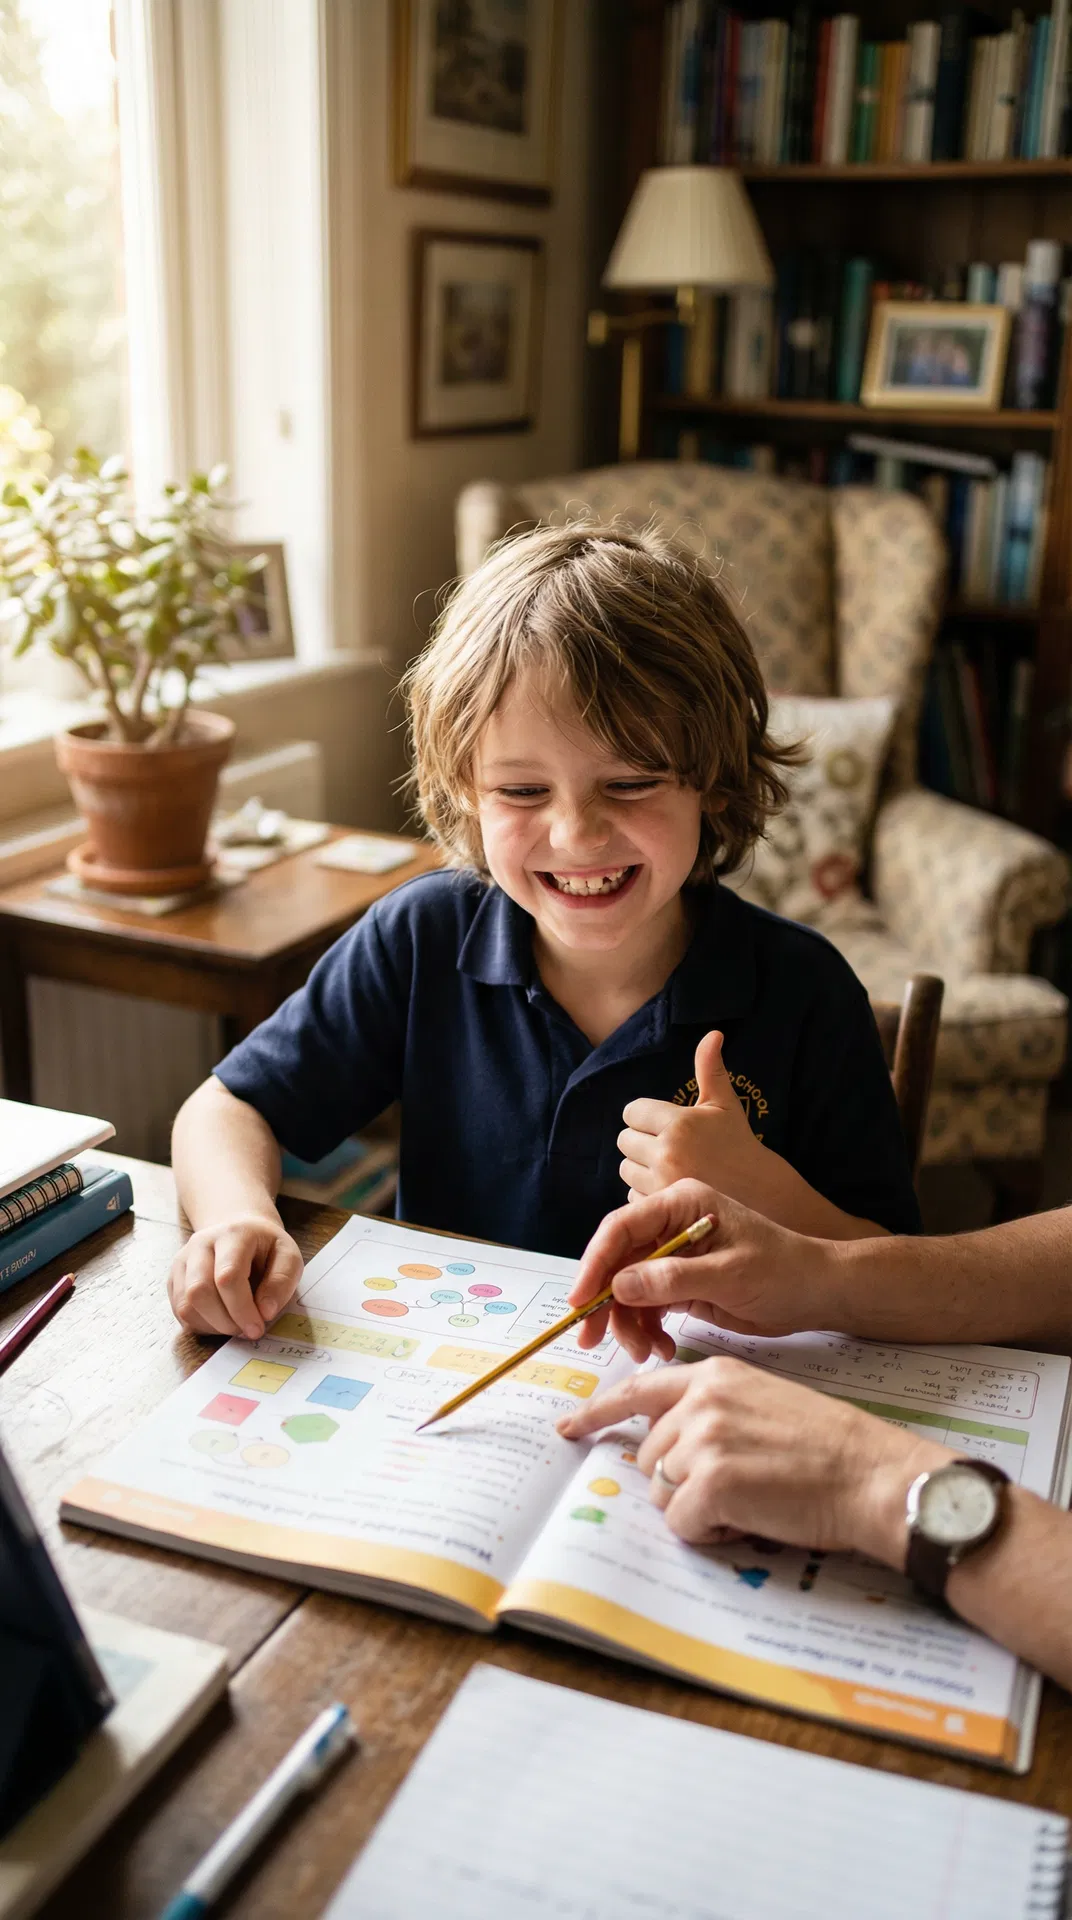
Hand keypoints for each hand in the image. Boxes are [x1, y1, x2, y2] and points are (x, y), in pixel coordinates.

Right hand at [167, 1213, 302, 1339]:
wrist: (240, 1231)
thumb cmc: (266, 1248)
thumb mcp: (289, 1257)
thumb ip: (282, 1282)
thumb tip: (265, 1312)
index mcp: (232, 1234)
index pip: (227, 1276)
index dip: (242, 1309)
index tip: (257, 1328)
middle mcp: (201, 1244)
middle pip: (199, 1291)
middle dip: (225, 1321)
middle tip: (247, 1331)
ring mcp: (183, 1261)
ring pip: (185, 1305)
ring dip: (213, 1326)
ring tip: (236, 1325)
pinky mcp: (174, 1279)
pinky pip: (180, 1311)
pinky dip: (202, 1325)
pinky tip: (222, 1321)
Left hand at [558, 1357, 947, 1560]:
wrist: (871, 1473)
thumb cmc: (828, 1447)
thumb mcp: (763, 1403)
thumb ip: (712, 1412)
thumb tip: (669, 1449)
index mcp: (712, 1376)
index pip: (639, 1391)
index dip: (598, 1413)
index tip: (567, 1427)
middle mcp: (699, 1402)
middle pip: (650, 1458)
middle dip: (681, 1485)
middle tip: (738, 1490)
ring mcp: (701, 1442)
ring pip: (661, 1494)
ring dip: (698, 1510)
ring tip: (751, 1502)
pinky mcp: (709, 1484)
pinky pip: (682, 1525)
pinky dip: (711, 1534)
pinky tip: (751, 1520)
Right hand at [570, 1177, 842, 1359]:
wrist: (817, 1292)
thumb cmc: (783, 1271)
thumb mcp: (729, 1274)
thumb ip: (672, 1279)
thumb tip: (618, 1287)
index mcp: (681, 1203)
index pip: (621, 1228)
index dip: (594, 1264)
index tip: (580, 1302)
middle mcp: (670, 1225)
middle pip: (617, 1261)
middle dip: (604, 1302)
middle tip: (590, 1339)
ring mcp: (674, 1255)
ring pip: (627, 1289)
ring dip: (628, 1323)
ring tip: (645, 1353)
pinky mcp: (680, 1283)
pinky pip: (647, 1306)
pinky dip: (647, 1330)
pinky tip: (660, 1349)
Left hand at [619, 1031, 763, 1200]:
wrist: (757, 1191)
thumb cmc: (738, 1142)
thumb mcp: (725, 1104)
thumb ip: (710, 1069)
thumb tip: (713, 1034)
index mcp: (679, 1123)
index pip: (632, 1111)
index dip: (645, 1116)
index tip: (662, 1122)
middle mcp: (667, 1152)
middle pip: (624, 1140)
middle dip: (640, 1140)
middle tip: (664, 1144)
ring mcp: (661, 1182)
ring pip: (625, 1168)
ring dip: (639, 1166)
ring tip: (667, 1164)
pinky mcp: (660, 1205)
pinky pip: (631, 1193)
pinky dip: (644, 1190)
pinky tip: (667, 1185)